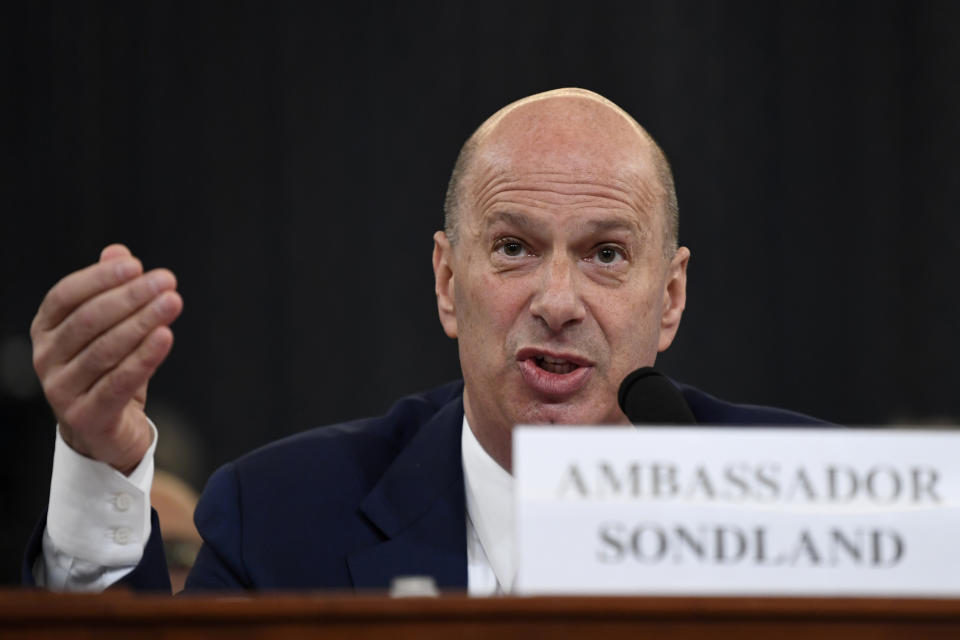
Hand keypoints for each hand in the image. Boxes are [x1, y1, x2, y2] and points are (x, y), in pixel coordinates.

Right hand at [30, 245, 182, 473]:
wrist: (105, 432)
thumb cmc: (107, 372)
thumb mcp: (109, 330)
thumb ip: (110, 292)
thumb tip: (118, 252)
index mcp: (46, 330)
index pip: (66, 295)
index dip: (100, 278)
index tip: (136, 265)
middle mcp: (46, 358)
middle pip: (88, 320)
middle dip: (131, 297)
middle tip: (166, 282)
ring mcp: (61, 390)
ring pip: (105, 350)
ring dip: (142, 322)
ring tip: (172, 303)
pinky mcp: (86, 416)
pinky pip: (118, 382)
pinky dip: (144, 358)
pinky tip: (165, 337)